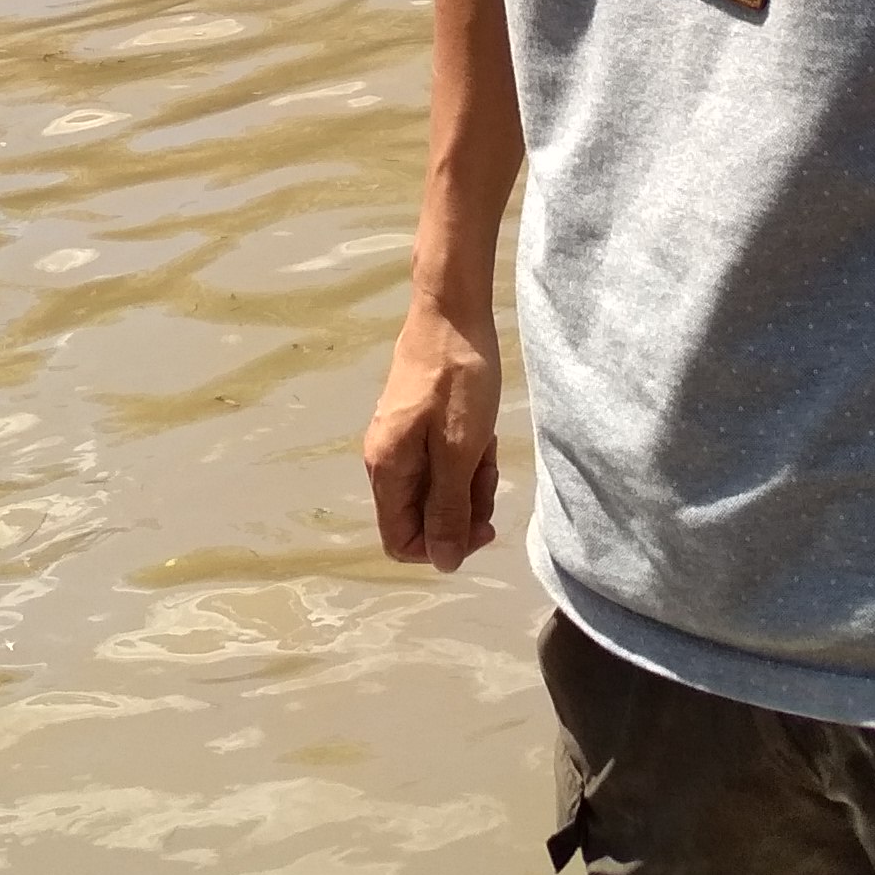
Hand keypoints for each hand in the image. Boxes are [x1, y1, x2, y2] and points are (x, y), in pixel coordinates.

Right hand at [363, 298, 500, 571]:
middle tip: (488, 477)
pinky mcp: (417, 423)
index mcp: (387, 469)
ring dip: (468, 482)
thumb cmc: (457, 379)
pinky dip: (465, 458)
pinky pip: (440, 462)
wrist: (452, 311)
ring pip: (435, 490)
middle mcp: (385, 460)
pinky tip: (482, 433)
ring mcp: (400, 440)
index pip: (401, 541)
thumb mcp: (459, 450)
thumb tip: (442, 562)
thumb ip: (448, 509)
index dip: (441, 546)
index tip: (481, 523)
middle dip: (461, 510)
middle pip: (421, 518)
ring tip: (487, 449)